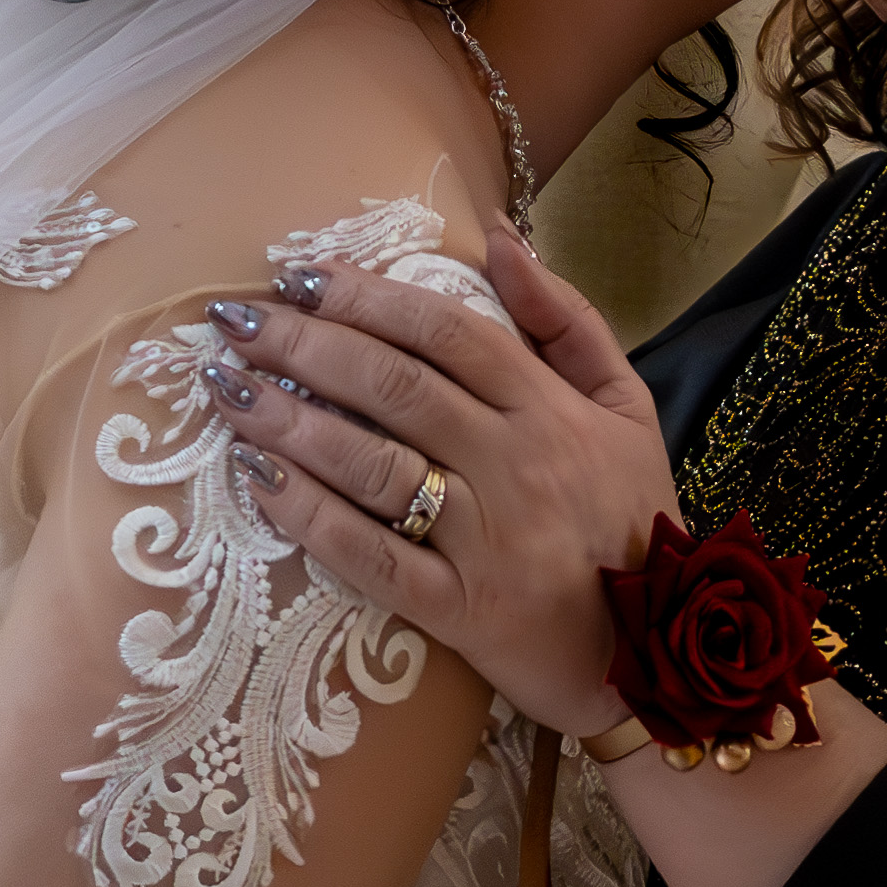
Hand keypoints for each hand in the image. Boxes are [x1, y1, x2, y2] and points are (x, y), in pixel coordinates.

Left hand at [214, 222, 675, 740]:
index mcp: (552, 409)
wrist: (658, 651)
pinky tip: (258, 480)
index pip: (448, 332)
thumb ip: (568, 318)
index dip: (368, 296)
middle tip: (235, 322)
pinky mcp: (459, 611)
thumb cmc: (630, 517)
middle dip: (306, 346)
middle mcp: (516, 465)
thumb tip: (500, 235)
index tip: (301, 275)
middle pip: (397, 388)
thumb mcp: (627, 405)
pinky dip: (310, 517)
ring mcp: (486, 541)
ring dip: (291, 422)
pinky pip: (372, 559)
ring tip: (228, 389)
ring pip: (375, 466)